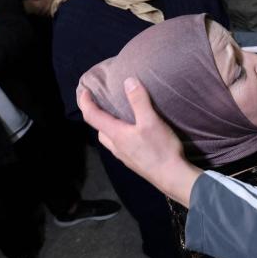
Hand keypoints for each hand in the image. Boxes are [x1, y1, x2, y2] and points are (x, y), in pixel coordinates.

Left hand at [78, 77, 200, 204]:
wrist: (171, 176)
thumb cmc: (160, 149)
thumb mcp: (151, 121)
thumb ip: (139, 101)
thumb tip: (128, 81)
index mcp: (116, 134)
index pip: (92, 117)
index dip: (85, 103)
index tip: (85, 91)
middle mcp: (116, 147)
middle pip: (100, 130)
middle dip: (97, 116)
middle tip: (103, 104)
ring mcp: (125, 157)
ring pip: (110, 140)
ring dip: (109, 127)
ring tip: (120, 118)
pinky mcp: (134, 162)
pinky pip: (121, 146)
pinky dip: (122, 136)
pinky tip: (136, 135)